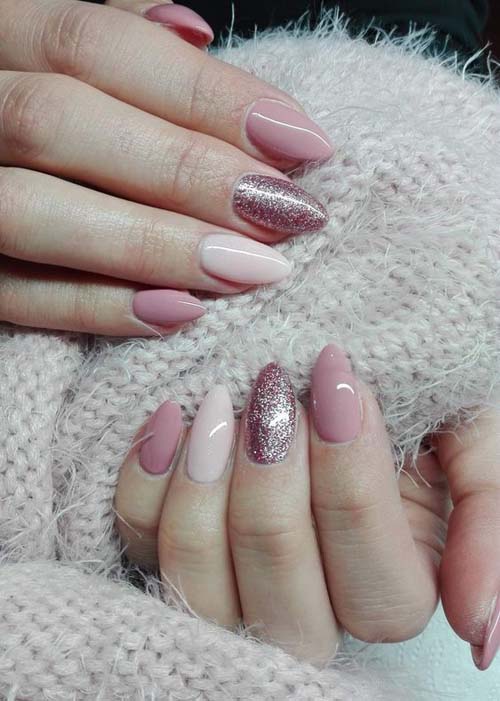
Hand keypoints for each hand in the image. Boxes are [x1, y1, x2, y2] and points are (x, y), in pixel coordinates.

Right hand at [0, 0, 330, 335]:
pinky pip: (15, 297)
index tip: (300, 141)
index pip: (94, 44)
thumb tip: (194, 31)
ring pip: (33, 209)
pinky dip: (96, 305)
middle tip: (284, 213)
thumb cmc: (37, 121)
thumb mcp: (55, 57)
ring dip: (153, 243)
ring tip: (250, 270)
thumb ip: (116, 48)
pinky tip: (178, 312)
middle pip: (62, 121)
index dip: (205, 92)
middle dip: (186, 170)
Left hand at [114, 342, 499, 666]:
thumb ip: (487, 518)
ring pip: (205, 586)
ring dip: (208, 489)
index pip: (378, 587)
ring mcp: (231, 582)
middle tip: (274, 389)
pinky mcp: (166, 542)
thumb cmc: (406, 396)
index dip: (353, 484)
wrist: (330, 360)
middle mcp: (309, 607)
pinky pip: (141, 539)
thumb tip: (479, 628)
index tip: (336, 379)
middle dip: (275, 485)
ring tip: (219, 404)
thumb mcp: (467, 435)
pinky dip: (147, 480)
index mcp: (390, 588)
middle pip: (285, 595)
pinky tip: (171, 418)